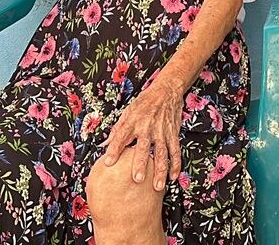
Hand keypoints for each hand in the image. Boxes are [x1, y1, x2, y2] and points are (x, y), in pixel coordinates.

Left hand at [100, 76, 183, 190]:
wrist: (167, 91)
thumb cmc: (145, 102)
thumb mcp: (128, 111)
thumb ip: (117, 130)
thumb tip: (103, 145)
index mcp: (133, 121)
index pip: (121, 136)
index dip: (114, 149)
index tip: (108, 163)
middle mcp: (148, 127)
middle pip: (143, 148)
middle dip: (141, 163)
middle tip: (137, 179)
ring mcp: (162, 132)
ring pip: (162, 154)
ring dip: (161, 171)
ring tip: (158, 187)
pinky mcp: (173, 134)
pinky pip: (175, 151)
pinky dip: (175, 165)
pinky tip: (173, 177)